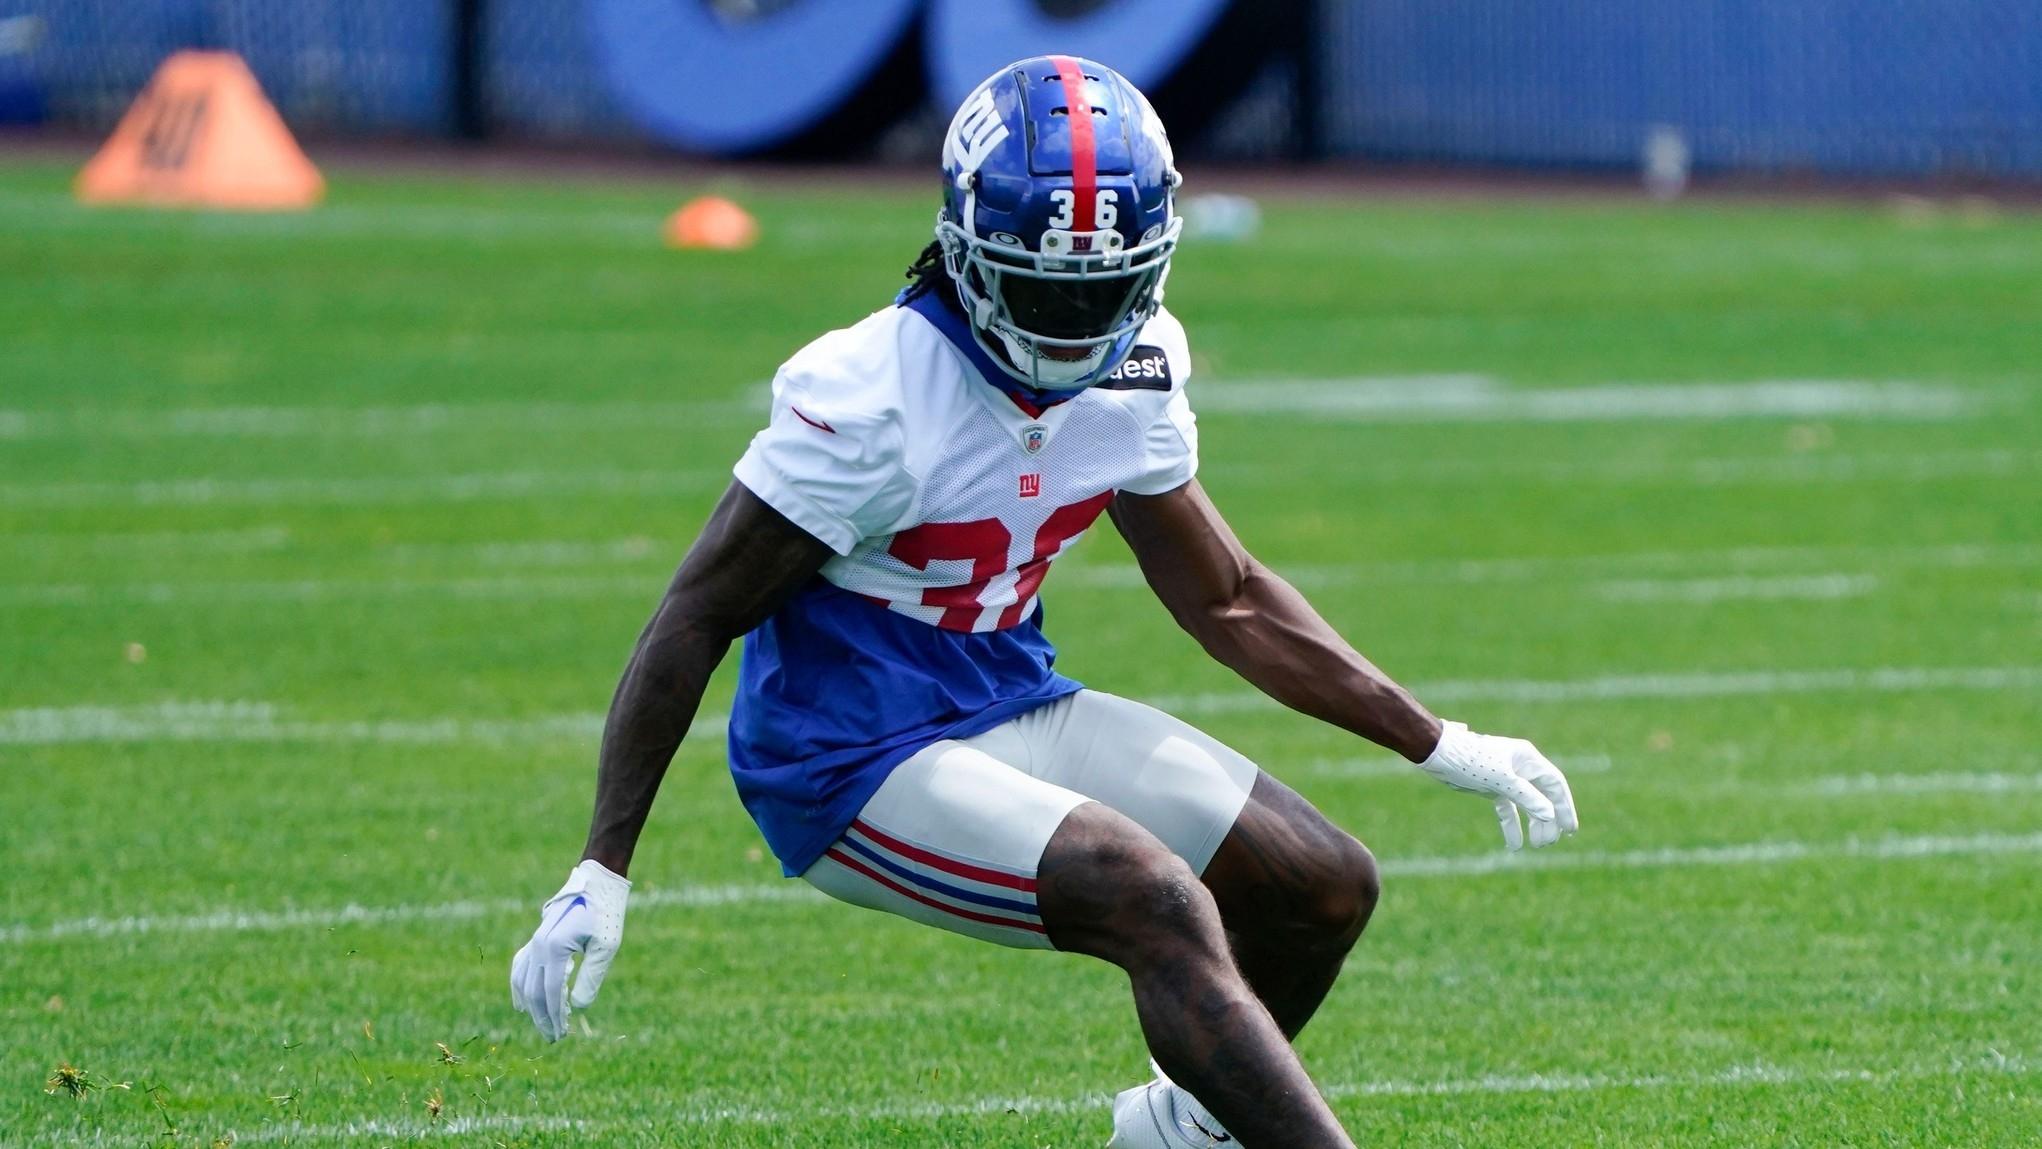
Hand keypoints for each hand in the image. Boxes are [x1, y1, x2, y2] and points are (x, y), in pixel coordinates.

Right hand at [510, 859, 630, 1040]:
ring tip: (542, 1024)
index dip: (555, 1017)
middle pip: (534, 991)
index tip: (562, 1035)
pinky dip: (520, 986)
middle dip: (542, 1017)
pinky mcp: (537, 937)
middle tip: (554, 1038)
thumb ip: (591, 977)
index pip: (551, 992)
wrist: (597, 880)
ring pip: (523, 981)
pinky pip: (520, 966)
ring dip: (531, 1006)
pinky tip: (523, 1002)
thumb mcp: (606, 947)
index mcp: (554, 948)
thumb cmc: (606, 912)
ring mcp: (534, 941)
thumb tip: (578, 1007)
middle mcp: (538, 945)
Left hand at [1418, 722, 1579, 849]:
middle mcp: (1521, 767)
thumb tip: (1550, 815)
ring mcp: (1507, 778)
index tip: (1570, 829)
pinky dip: (1511, 825)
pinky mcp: (1492, 788)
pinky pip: (1507, 809)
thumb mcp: (1502, 780)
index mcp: (1528, 759)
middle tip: (1550, 841)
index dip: (1564, 807)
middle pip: (1543, 796)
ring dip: (1533, 824)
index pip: (1555, 784)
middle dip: (1549, 819)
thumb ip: (1527, 797)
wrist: (1439, 754)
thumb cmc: (1472, 761)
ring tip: (1537, 844)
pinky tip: (1514, 845)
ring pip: (1527, 805)